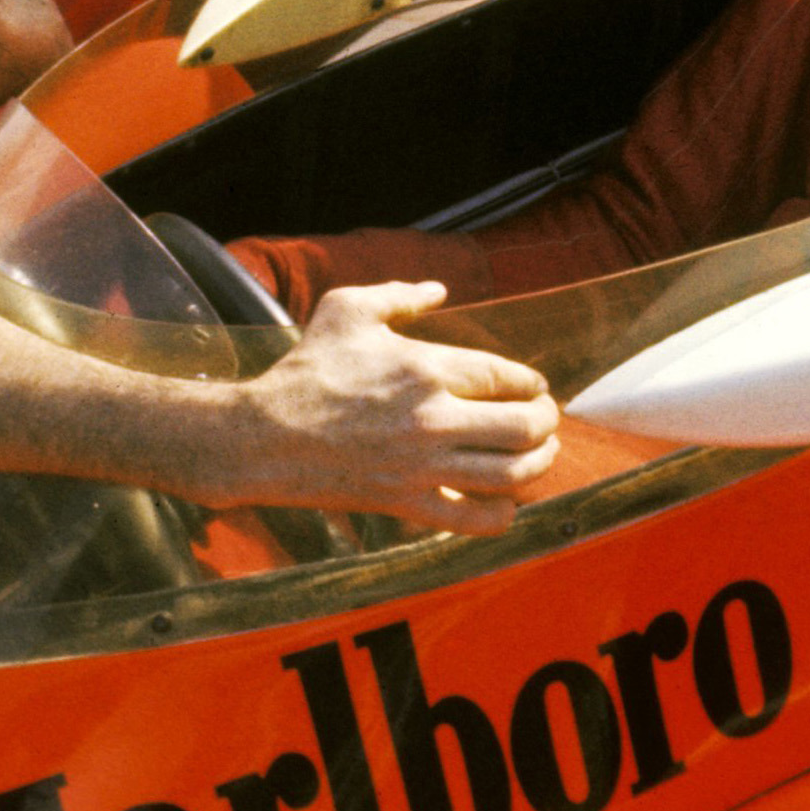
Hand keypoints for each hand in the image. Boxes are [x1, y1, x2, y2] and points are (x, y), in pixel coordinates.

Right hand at [190, 282, 559, 530]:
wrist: (262, 437)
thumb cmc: (305, 370)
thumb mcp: (348, 311)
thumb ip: (399, 296)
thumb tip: (439, 289)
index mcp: (426, 367)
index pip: (508, 377)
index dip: (532, 383)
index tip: (534, 386)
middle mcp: (434, 418)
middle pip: (524, 426)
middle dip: (546, 422)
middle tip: (544, 419)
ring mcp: (423, 466)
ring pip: (512, 474)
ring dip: (539, 465)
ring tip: (540, 456)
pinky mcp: (408, 503)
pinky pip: (474, 520)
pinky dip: (502, 515)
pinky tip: (504, 503)